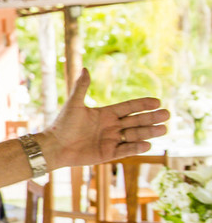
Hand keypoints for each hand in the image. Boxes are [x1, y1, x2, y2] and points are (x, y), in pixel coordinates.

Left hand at [44, 69, 168, 167]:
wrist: (53, 146)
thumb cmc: (62, 125)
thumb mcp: (74, 104)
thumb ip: (81, 87)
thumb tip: (85, 68)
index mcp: (105, 114)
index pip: (128, 107)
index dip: (142, 105)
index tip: (157, 101)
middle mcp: (111, 126)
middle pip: (136, 121)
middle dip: (151, 118)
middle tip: (167, 114)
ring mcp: (111, 140)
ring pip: (134, 135)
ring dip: (149, 132)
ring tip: (163, 129)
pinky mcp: (108, 153)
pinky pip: (125, 149)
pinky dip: (137, 147)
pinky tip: (148, 144)